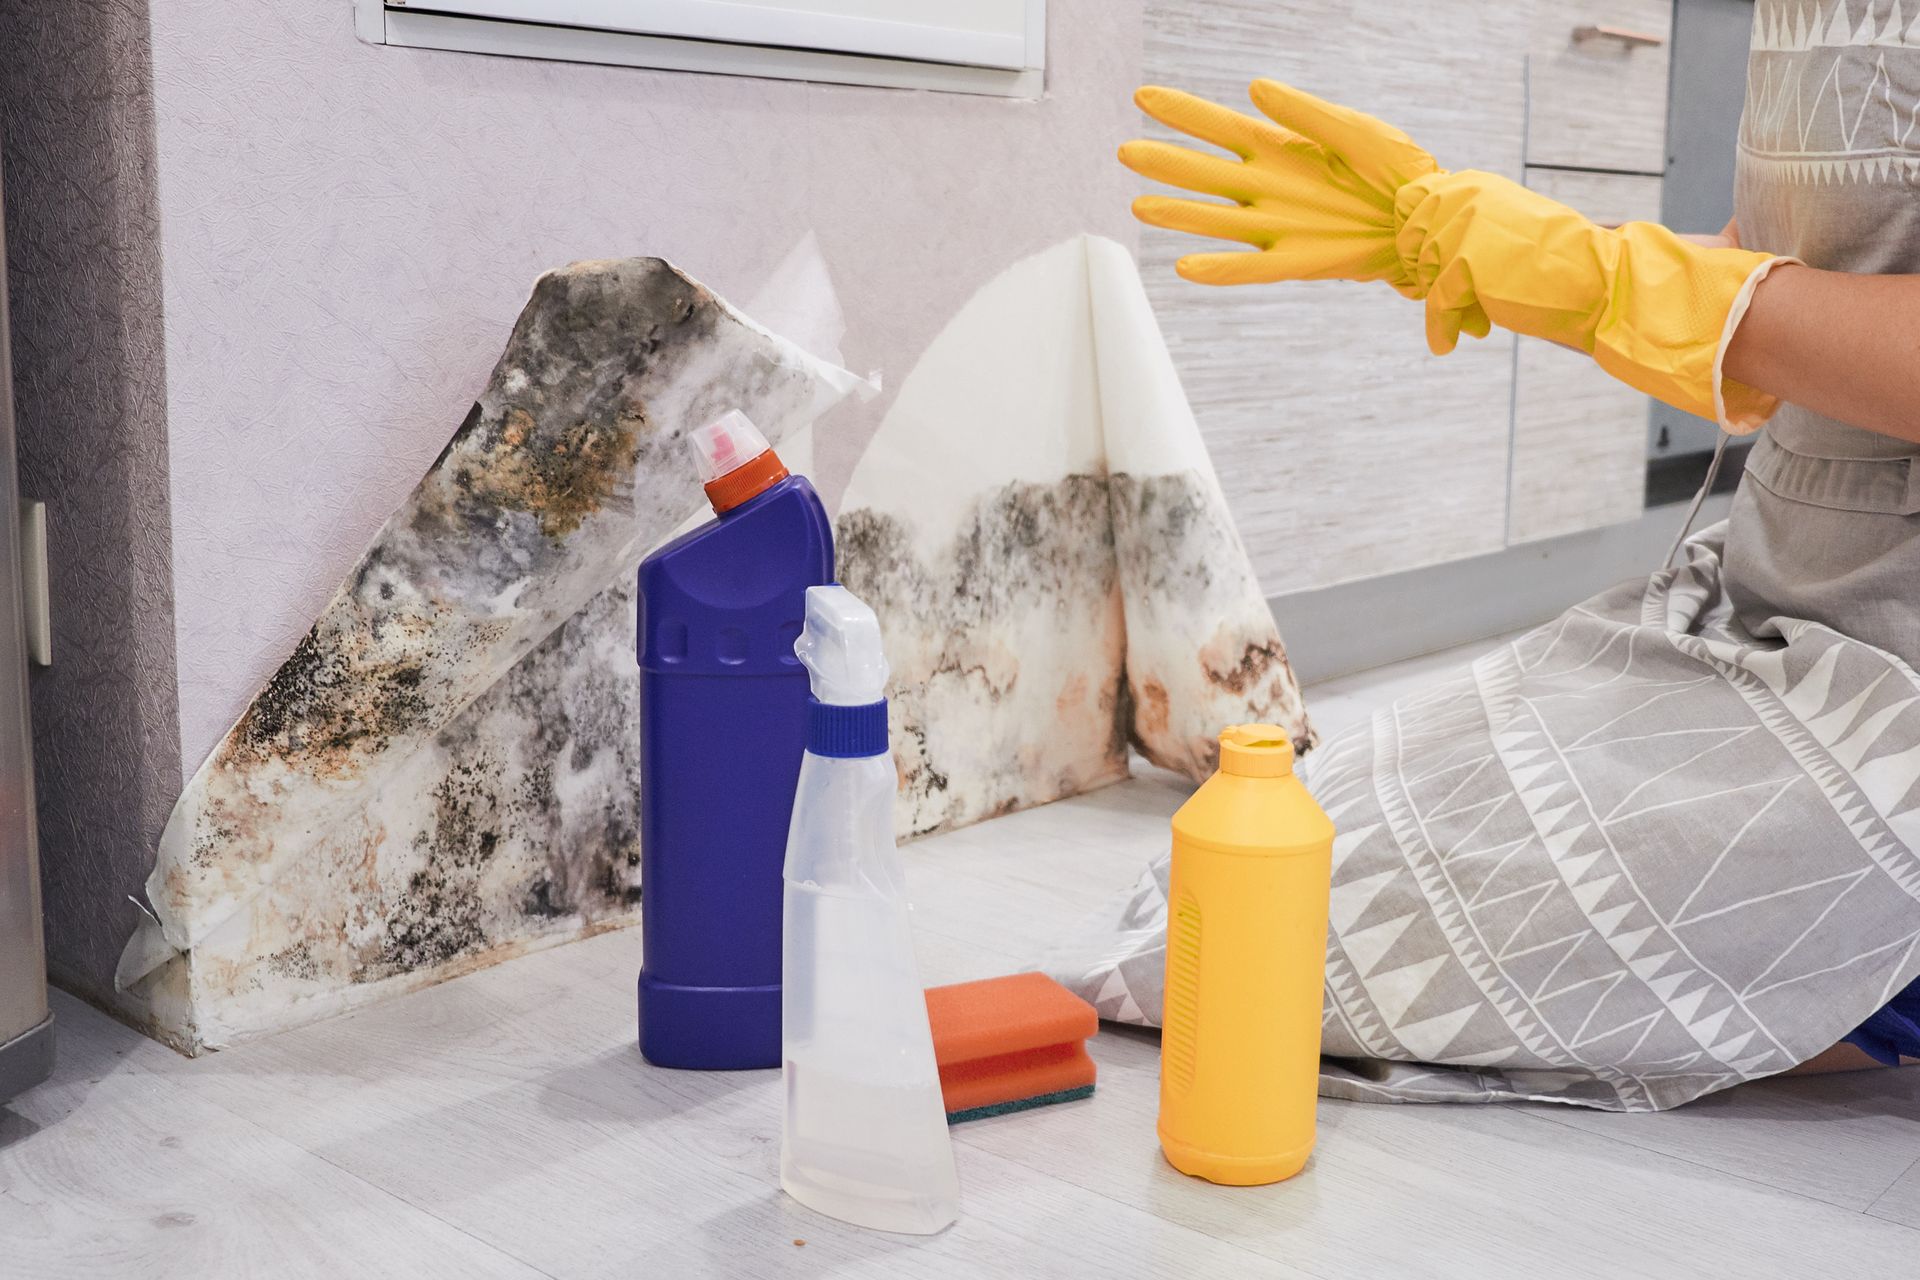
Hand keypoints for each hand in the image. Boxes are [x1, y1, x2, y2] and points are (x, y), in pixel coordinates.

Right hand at [1120, 80, 1441, 287]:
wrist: (1425, 217)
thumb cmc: (1396, 168)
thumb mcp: (1356, 130)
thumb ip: (1305, 112)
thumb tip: (1254, 88)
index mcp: (1279, 148)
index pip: (1218, 126)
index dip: (1182, 112)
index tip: (1144, 96)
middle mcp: (1266, 186)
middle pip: (1204, 172)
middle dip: (1166, 162)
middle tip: (1127, 151)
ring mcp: (1275, 225)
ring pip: (1214, 219)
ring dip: (1179, 213)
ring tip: (1141, 206)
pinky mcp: (1292, 261)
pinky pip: (1247, 267)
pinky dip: (1218, 268)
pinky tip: (1185, 266)